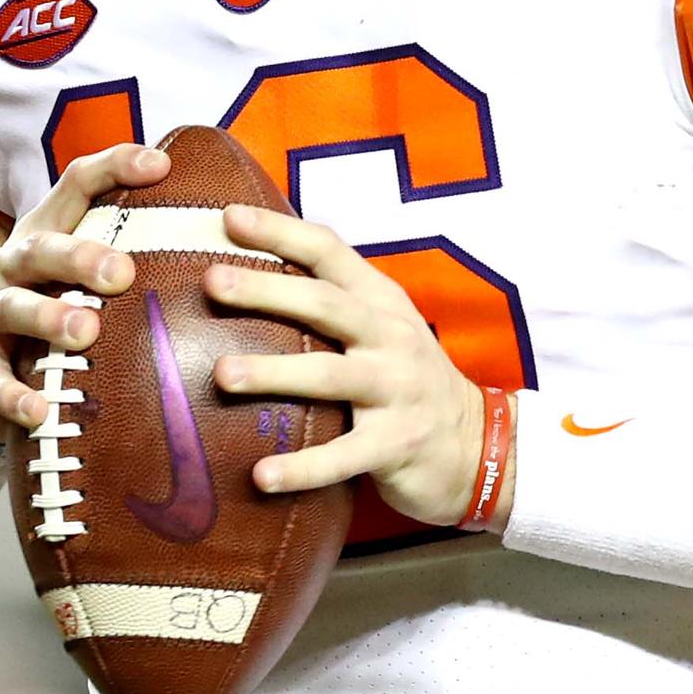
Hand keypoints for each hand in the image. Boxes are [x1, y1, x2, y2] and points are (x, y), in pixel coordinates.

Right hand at [0, 141, 169, 443]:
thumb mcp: (81, 281)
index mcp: (44, 233)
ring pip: (12, 307)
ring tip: (84, 331)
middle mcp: (10, 264)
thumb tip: (226, 248)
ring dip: (46, 316)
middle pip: (40, 247)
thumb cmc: (52, 314)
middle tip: (122, 273)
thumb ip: (132, 260)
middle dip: (79, 256)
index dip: (114, 168)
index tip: (160, 165)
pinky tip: (39, 411)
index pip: (75, 186)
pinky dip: (12, 394)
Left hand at [205, 204, 495, 529]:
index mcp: (380, 302)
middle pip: (326, 304)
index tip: (228, 217)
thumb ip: (330, 303)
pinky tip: (261, 476)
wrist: (480, 445)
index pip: (329, 253)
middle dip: (268, 290)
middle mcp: (390, 338)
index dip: (281, 231)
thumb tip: (242, 277)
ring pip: (331, 375)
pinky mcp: (396, 445)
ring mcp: (396, 390)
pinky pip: (344, 456)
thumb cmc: (405, 380)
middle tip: (212, 281)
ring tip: (222, 375)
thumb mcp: (381, 328)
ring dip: (275, 372)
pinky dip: (303, 467)